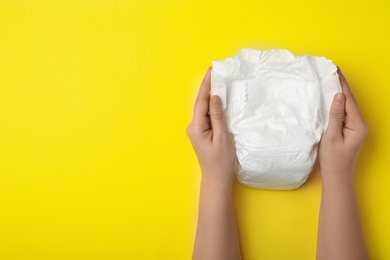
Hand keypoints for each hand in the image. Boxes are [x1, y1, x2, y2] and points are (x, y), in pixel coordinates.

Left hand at [186, 67, 234, 185]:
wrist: (216, 178)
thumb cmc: (221, 161)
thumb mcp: (222, 137)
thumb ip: (218, 116)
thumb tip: (214, 97)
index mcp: (196, 127)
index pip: (201, 101)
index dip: (206, 85)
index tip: (211, 71)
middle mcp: (193, 127)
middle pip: (200, 103)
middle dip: (207, 87)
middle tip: (214, 71)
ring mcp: (197, 130)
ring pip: (203, 108)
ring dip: (210, 95)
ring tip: (216, 80)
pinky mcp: (202, 132)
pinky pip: (207, 115)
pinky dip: (212, 106)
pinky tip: (217, 98)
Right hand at [318, 67, 367, 184]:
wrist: (336, 176)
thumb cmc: (333, 159)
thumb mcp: (331, 136)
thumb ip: (336, 115)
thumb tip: (339, 96)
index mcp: (357, 124)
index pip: (349, 99)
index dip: (342, 84)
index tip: (335, 70)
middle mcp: (359, 124)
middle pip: (350, 100)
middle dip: (341, 85)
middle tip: (332, 71)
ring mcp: (355, 127)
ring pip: (347, 105)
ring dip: (339, 93)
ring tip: (331, 80)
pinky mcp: (349, 130)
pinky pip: (344, 112)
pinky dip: (338, 103)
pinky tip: (332, 98)